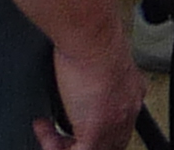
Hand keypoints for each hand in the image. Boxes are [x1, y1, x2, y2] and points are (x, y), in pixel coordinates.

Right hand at [42, 28, 143, 147]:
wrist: (90, 35)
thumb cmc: (90, 37)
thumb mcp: (94, 61)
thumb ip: (89, 77)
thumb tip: (72, 80)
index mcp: (130, 91)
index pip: (117, 123)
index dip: (93, 127)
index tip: (70, 117)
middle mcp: (127, 108)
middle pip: (109, 142)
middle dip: (78, 141)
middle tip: (55, 133)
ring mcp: (114, 122)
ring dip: (64, 145)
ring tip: (46, 131)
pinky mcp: (96, 130)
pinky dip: (54, 147)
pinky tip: (44, 130)